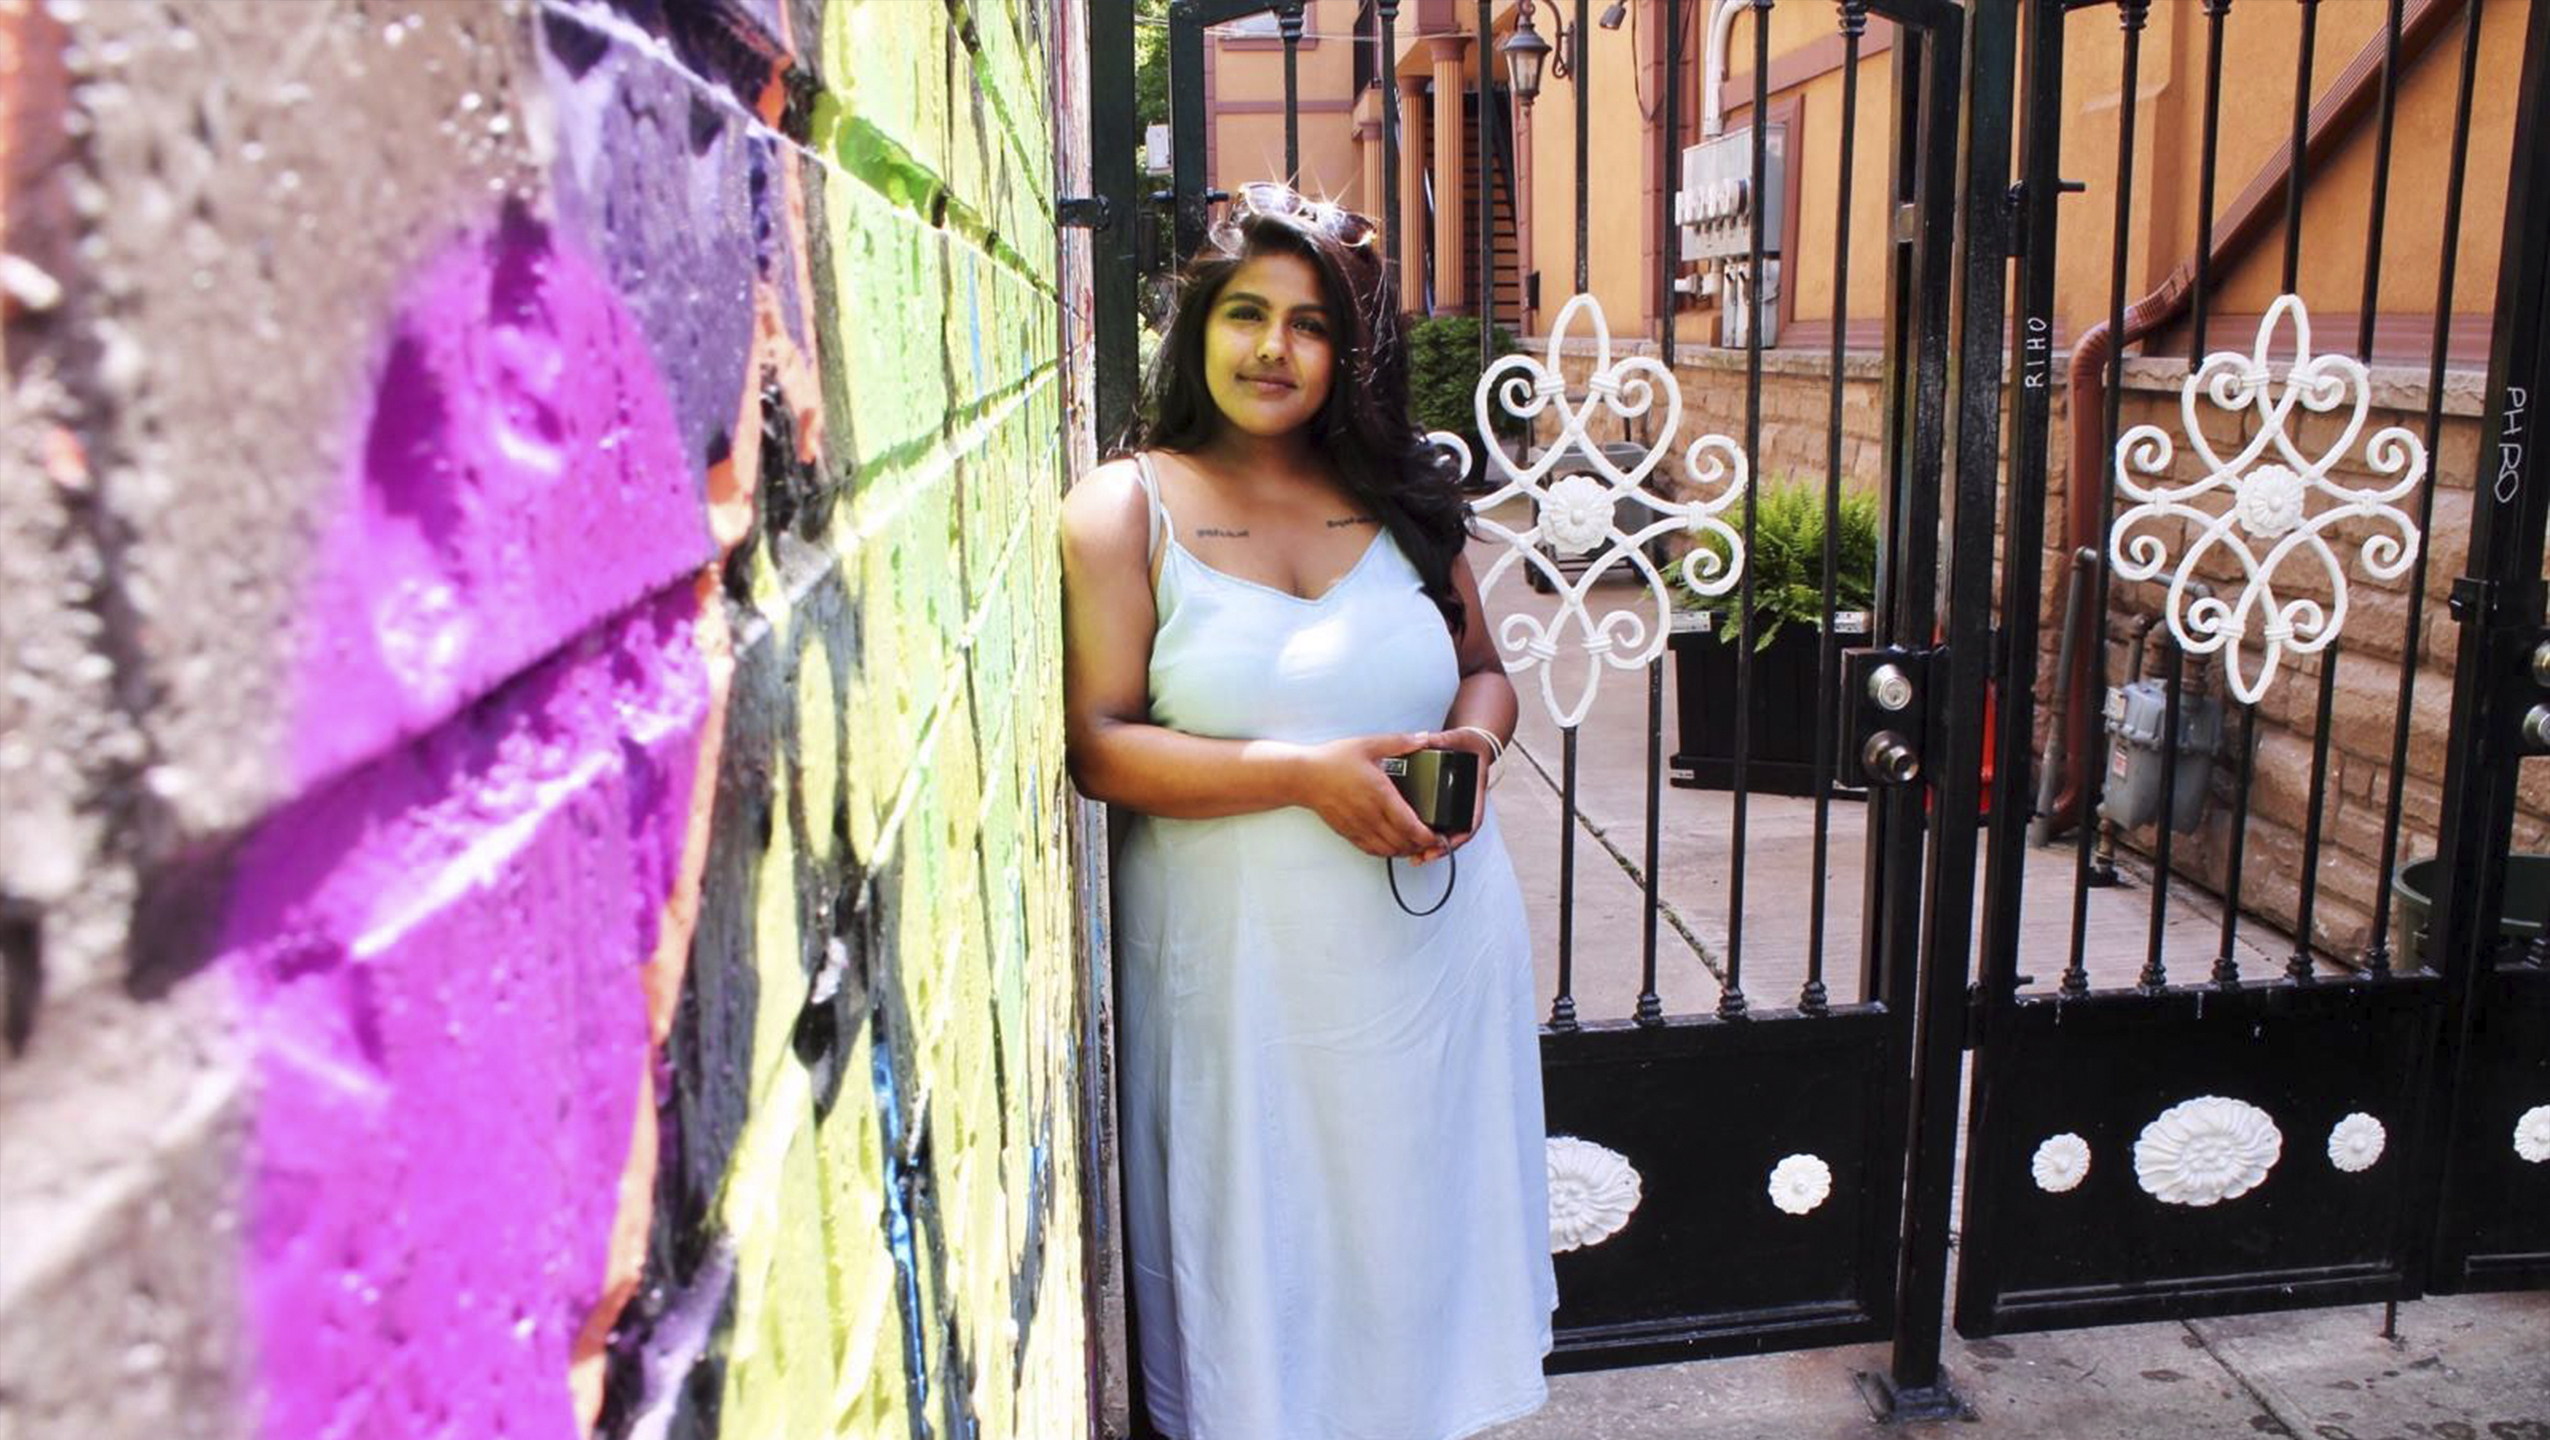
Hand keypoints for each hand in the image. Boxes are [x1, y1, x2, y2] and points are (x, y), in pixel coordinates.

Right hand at [1298, 733, 1442, 859]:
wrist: (1303, 777)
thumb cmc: (1333, 761)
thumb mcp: (1368, 744)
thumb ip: (1399, 743)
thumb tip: (1423, 739)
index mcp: (1380, 794)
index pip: (1409, 824)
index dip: (1427, 835)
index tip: (1437, 834)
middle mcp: (1370, 815)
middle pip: (1402, 842)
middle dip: (1421, 845)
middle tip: (1432, 840)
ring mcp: (1359, 827)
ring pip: (1388, 850)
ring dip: (1405, 850)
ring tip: (1416, 843)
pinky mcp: (1349, 833)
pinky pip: (1372, 850)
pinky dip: (1387, 852)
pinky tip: (1393, 845)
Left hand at [1411, 728, 1494, 859]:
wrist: (1472, 742)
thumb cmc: (1466, 742)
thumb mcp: (1457, 738)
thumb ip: (1441, 739)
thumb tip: (1424, 739)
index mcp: (1473, 792)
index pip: (1472, 821)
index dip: (1459, 836)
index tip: (1445, 844)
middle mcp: (1465, 804)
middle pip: (1457, 835)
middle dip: (1440, 848)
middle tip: (1423, 857)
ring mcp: (1455, 807)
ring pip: (1447, 834)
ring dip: (1432, 848)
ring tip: (1415, 858)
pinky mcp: (1443, 806)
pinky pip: (1438, 826)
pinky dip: (1425, 837)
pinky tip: (1410, 844)